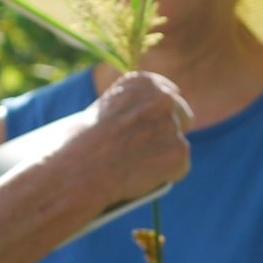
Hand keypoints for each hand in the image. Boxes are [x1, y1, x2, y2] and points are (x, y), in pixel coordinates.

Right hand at [72, 72, 191, 205]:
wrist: (80, 168)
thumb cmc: (82, 143)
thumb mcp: (103, 111)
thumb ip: (129, 110)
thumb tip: (144, 126)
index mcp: (145, 83)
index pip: (168, 95)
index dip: (160, 115)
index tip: (153, 128)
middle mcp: (163, 98)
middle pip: (182, 115)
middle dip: (170, 133)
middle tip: (152, 152)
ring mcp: (172, 125)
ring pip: (178, 144)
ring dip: (164, 157)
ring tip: (137, 169)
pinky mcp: (179, 152)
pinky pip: (179, 168)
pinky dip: (165, 176)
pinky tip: (143, 179)